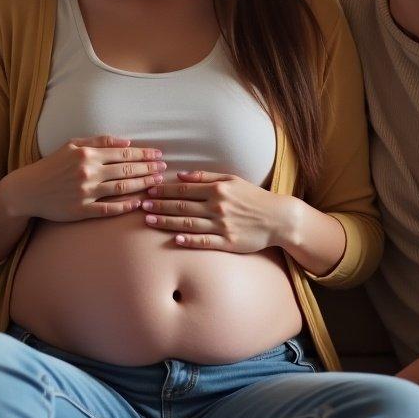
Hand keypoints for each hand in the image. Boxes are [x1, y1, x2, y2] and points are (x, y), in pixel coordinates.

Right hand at [4, 135, 166, 221]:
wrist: (29, 190)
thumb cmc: (52, 165)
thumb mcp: (72, 145)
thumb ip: (99, 141)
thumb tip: (127, 142)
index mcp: (87, 154)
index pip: (123, 154)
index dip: (144, 154)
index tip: (158, 155)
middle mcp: (88, 172)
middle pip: (127, 170)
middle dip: (149, 169)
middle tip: (164, 168)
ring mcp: (85, 193)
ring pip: (122, 188)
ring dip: (143, 185)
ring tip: (157, 183)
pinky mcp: (82, 210)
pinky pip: (110, 208)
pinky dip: (126, 205)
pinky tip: (139, 202)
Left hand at [140, 170, 284, 252]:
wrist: (277, 218)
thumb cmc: (253, 197)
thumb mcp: (232, 179)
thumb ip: (206, 177)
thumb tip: (180, 175)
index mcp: (218, 190)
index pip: (184, 189)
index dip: (164, 190)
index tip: (148, 190)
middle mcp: (218, 207)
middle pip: (182, 206)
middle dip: (159, 205)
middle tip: (141, 205)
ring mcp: (222, 226)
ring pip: (188, 223)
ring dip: (166, 221)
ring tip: (148, 220)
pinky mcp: (227, 243)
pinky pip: (204, 241)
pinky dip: (188, 240)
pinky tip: (174, 238)